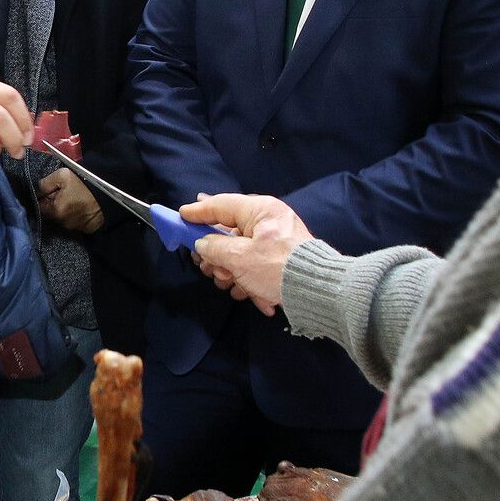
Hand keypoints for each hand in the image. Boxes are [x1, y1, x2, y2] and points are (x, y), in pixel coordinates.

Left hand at [38, 168, 104, 233]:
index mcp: (55, 211)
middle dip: (51, 203)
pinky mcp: (83, 229)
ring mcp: (73, 228)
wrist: (109, 194)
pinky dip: (73, 214)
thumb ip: (44, 183)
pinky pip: (72, 221)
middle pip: (49, 213)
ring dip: (62, 209)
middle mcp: (62, 223)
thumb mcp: (62, 176)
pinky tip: (78, 205)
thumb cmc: (85, 184)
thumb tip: (35, 190)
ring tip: (72, 198)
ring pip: (60, 217)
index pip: (38, 206)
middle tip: (61, 192)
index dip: (41, 197)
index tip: (48, 191)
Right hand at [180, 194, 313, 315]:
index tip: (180, 216)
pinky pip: (258, 266)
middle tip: (208, 269)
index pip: (221, 205)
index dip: (198, 212)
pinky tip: (251, 295)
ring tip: (232, 286)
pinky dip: (251, 281)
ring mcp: (278, 241)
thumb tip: (202, 244)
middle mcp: (270, 221)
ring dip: (232, 272)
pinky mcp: (284, 260)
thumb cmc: (277, 268)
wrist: (319, 293)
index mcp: (260, 210)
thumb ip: (214, 247)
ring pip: (242, 253)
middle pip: (229, 234)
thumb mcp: (238, 258)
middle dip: (217, 256)